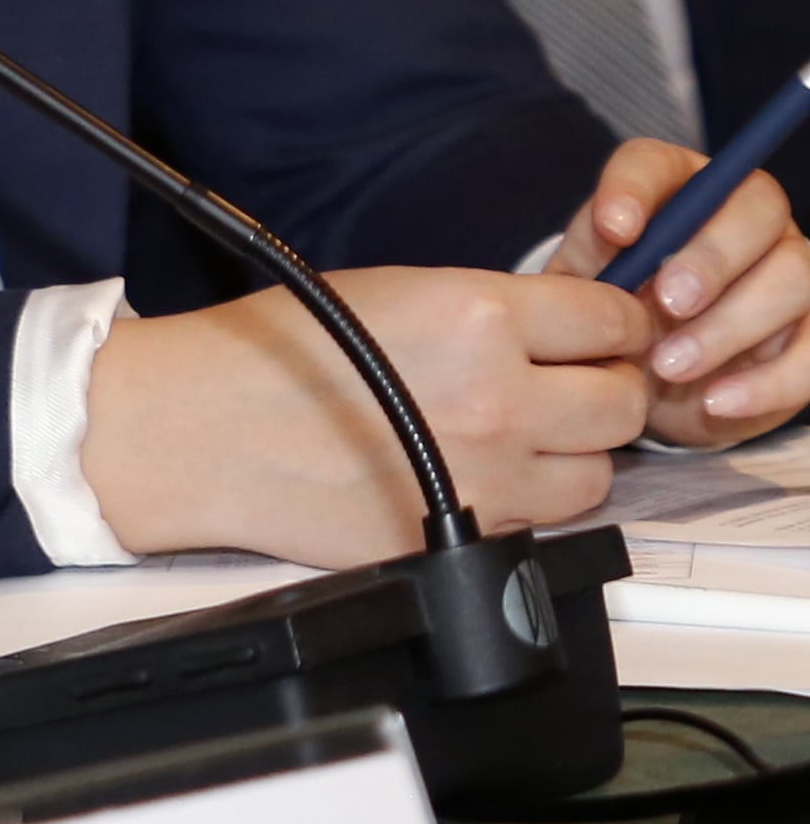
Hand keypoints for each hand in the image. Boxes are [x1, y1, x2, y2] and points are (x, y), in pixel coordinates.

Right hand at [82, 266, 651, 564]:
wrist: (200, 428)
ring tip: (517, 435)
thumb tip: (561, 332)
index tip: (605, 334)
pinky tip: (477, 473)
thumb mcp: (392, 289)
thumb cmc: (275, 350)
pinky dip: (526, 501)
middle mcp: (501, 398)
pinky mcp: (468, 534)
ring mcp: (491, 477)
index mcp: (480, 317)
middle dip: (602, 389)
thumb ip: (489, 312)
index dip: (614, 326)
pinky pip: (543, 523)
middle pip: (623, 404)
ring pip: (600, 475)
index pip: (612, 321)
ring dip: (571, 453)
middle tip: (568, 384)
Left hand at [556, 137, 809, 446]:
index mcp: (674, 188)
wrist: (648, 386)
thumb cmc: (614, 320)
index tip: (613, 229)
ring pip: (794, 274)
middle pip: (755, 207)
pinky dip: (768, 382)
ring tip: (670, 366)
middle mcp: (745, 215)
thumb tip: (614, 238)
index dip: (636, 187)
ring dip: (731, 324)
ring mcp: (793, 268)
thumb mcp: (587, 291)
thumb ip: (595, 259)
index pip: (657, 163)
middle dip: (711, 255)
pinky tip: (717, 402)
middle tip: (667, 303)